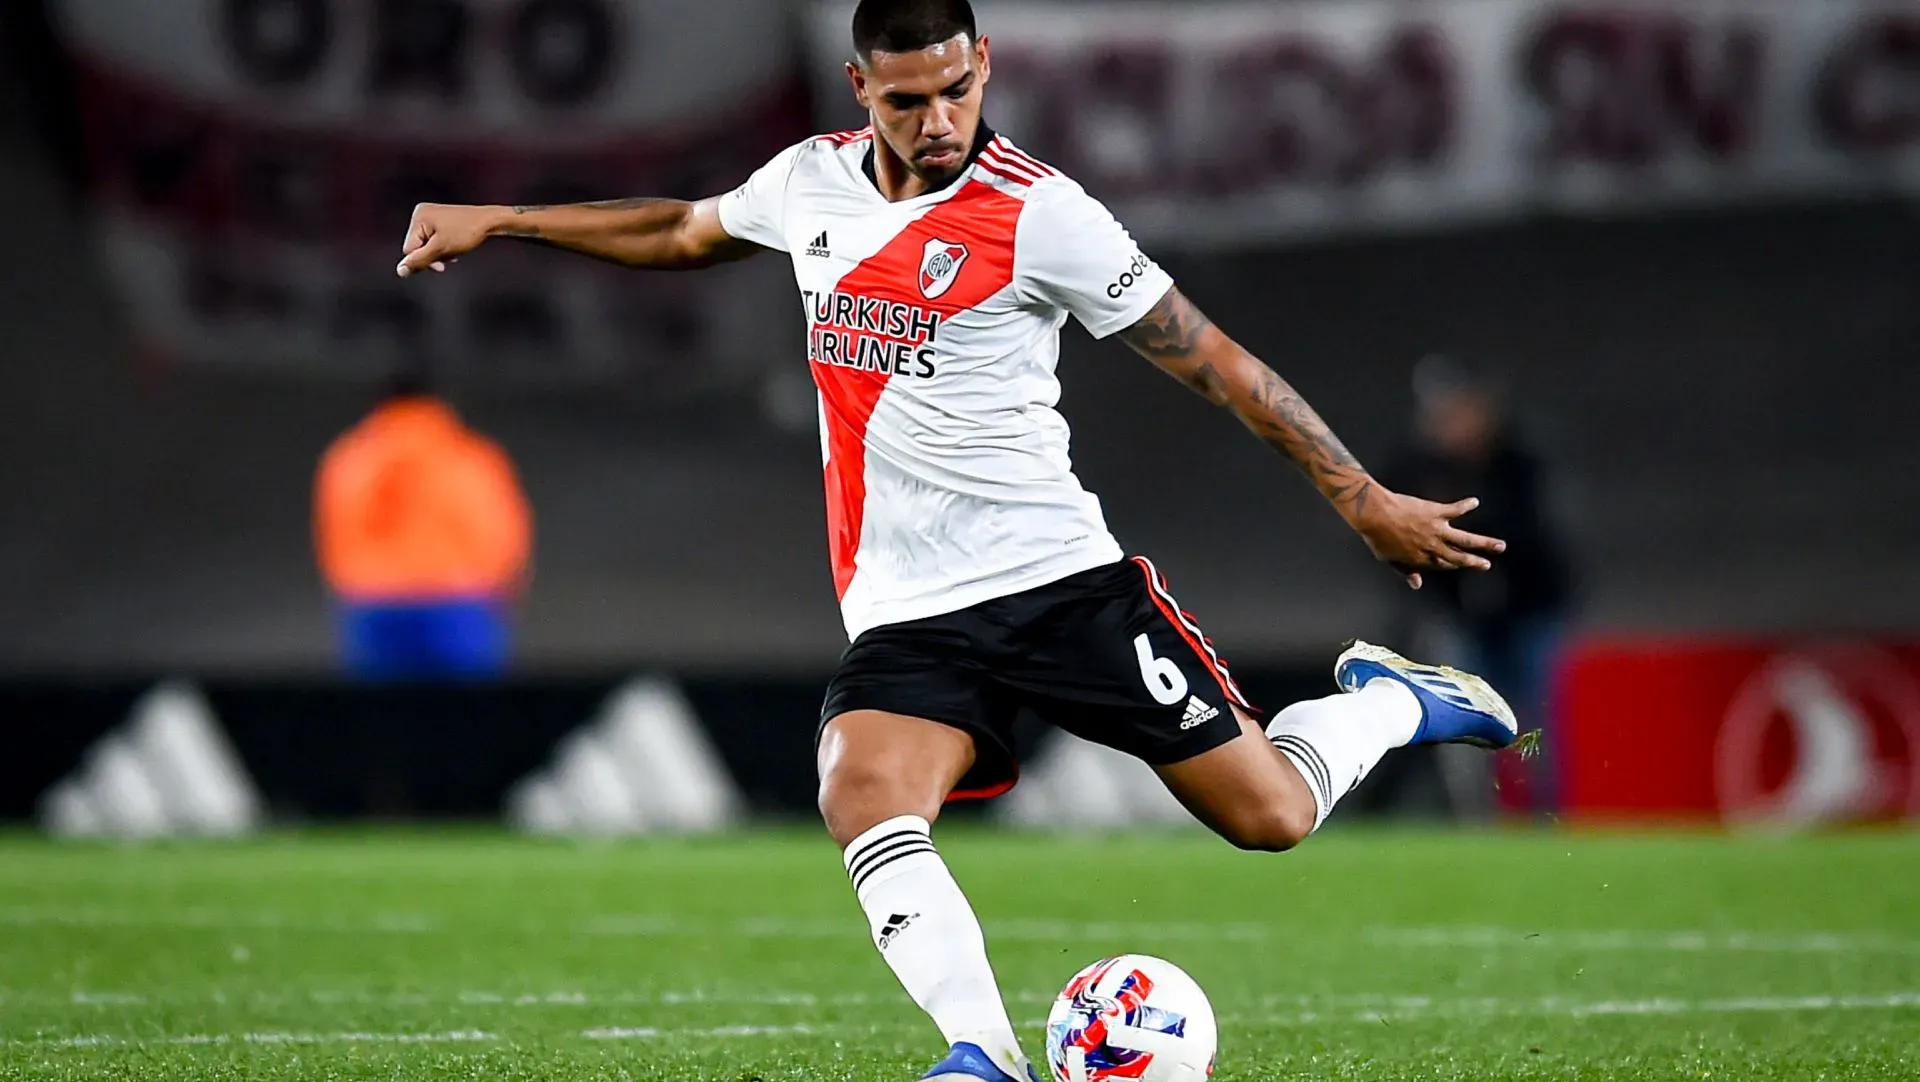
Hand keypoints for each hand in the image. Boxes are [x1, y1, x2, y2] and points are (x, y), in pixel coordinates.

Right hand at [396, 203, 503, 277]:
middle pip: (418, 247)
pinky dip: (444, 247)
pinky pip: (435, 240)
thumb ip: (419, 261)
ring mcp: (432, 216)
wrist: (491, 222)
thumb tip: (400, 271)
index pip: (409, 249)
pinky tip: (456, 246)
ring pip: (427, 245)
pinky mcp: (441, 220)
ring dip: (440, 253)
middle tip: (450, 255)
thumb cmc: (467, 233)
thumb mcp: (440, 250)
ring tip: (455, 249)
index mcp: (418, 216)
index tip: (441, 264)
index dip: (424, 260)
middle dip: (433, 256)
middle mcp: (422, 213)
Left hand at [1351, 489, 1506, 589]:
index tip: (1467, 564)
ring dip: (1484, 543)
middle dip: (1475, 561)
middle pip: (1459, 557)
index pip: (1444, 564)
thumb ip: (1405, 570)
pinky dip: (1466, 506)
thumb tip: (1416, 584)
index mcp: (1422, 559)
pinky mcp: (1436, 513)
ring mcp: (1436, 530)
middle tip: (1488, 563)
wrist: (1375, 515)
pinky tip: (1474, 502)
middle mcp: (1433, 547)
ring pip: (1465, 539)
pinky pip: (1455, 510)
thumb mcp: (1389, 558)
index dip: (1456, 565)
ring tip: (1499, 545)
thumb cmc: (1378, 537)